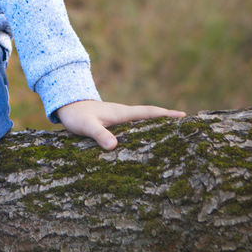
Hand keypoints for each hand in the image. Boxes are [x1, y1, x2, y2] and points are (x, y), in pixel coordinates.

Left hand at [55, 99, 185, 150]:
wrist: (65, 105)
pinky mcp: (112, 122)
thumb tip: (114, 146)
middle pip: (150, 116)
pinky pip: (133, 125)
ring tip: (172, 132)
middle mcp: (123, 114)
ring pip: (142, 120)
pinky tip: (145, 138)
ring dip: (156, 124)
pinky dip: (143, 129)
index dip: (166, 115)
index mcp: (122, 113)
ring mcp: (118, 118)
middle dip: (167, 119)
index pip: (149, 113)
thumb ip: (99, 135)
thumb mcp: (87, 126)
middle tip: (186, 125)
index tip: (184, 116)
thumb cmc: (76, 116)